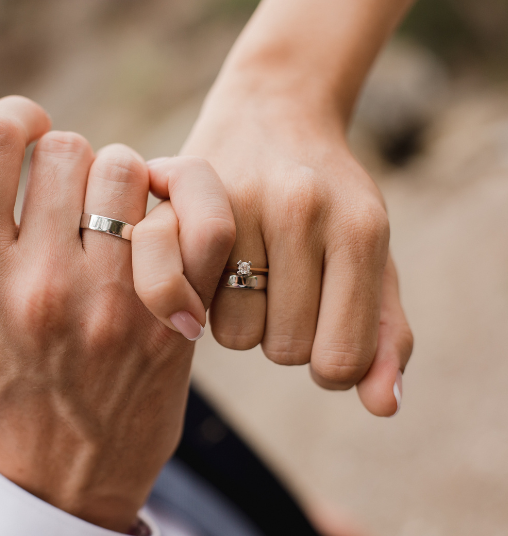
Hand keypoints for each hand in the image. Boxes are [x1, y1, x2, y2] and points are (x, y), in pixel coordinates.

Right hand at [0, 97, 233, 531]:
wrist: (58, 471)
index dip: (16, 119)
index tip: (30, 136)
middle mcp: (39, 283)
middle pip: (69, 149)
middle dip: (70, 166)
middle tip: (71, 203)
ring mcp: (110, 302)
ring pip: (130, 170)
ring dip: (124, 184)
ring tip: (113, 220)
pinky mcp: (168, 319)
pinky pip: (199, 219)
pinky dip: (192, 202)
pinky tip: (167, 220)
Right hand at [181, 78, 412, 416]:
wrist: (272, 112)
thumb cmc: (329, 200)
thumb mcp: (372, 258)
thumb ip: (385, 334)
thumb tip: (384, 405)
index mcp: (360, 228)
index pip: (341, 360)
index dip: (331, 363)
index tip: (324, 331)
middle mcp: (301, 209)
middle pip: (285, 349)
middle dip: (285, 335)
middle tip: (284, 294)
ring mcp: (238, 201)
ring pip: (234, 333)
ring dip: (241, 321)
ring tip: (244, 279)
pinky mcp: (184, 201)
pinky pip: (184, 295)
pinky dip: (195, 300)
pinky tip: (204, 275)